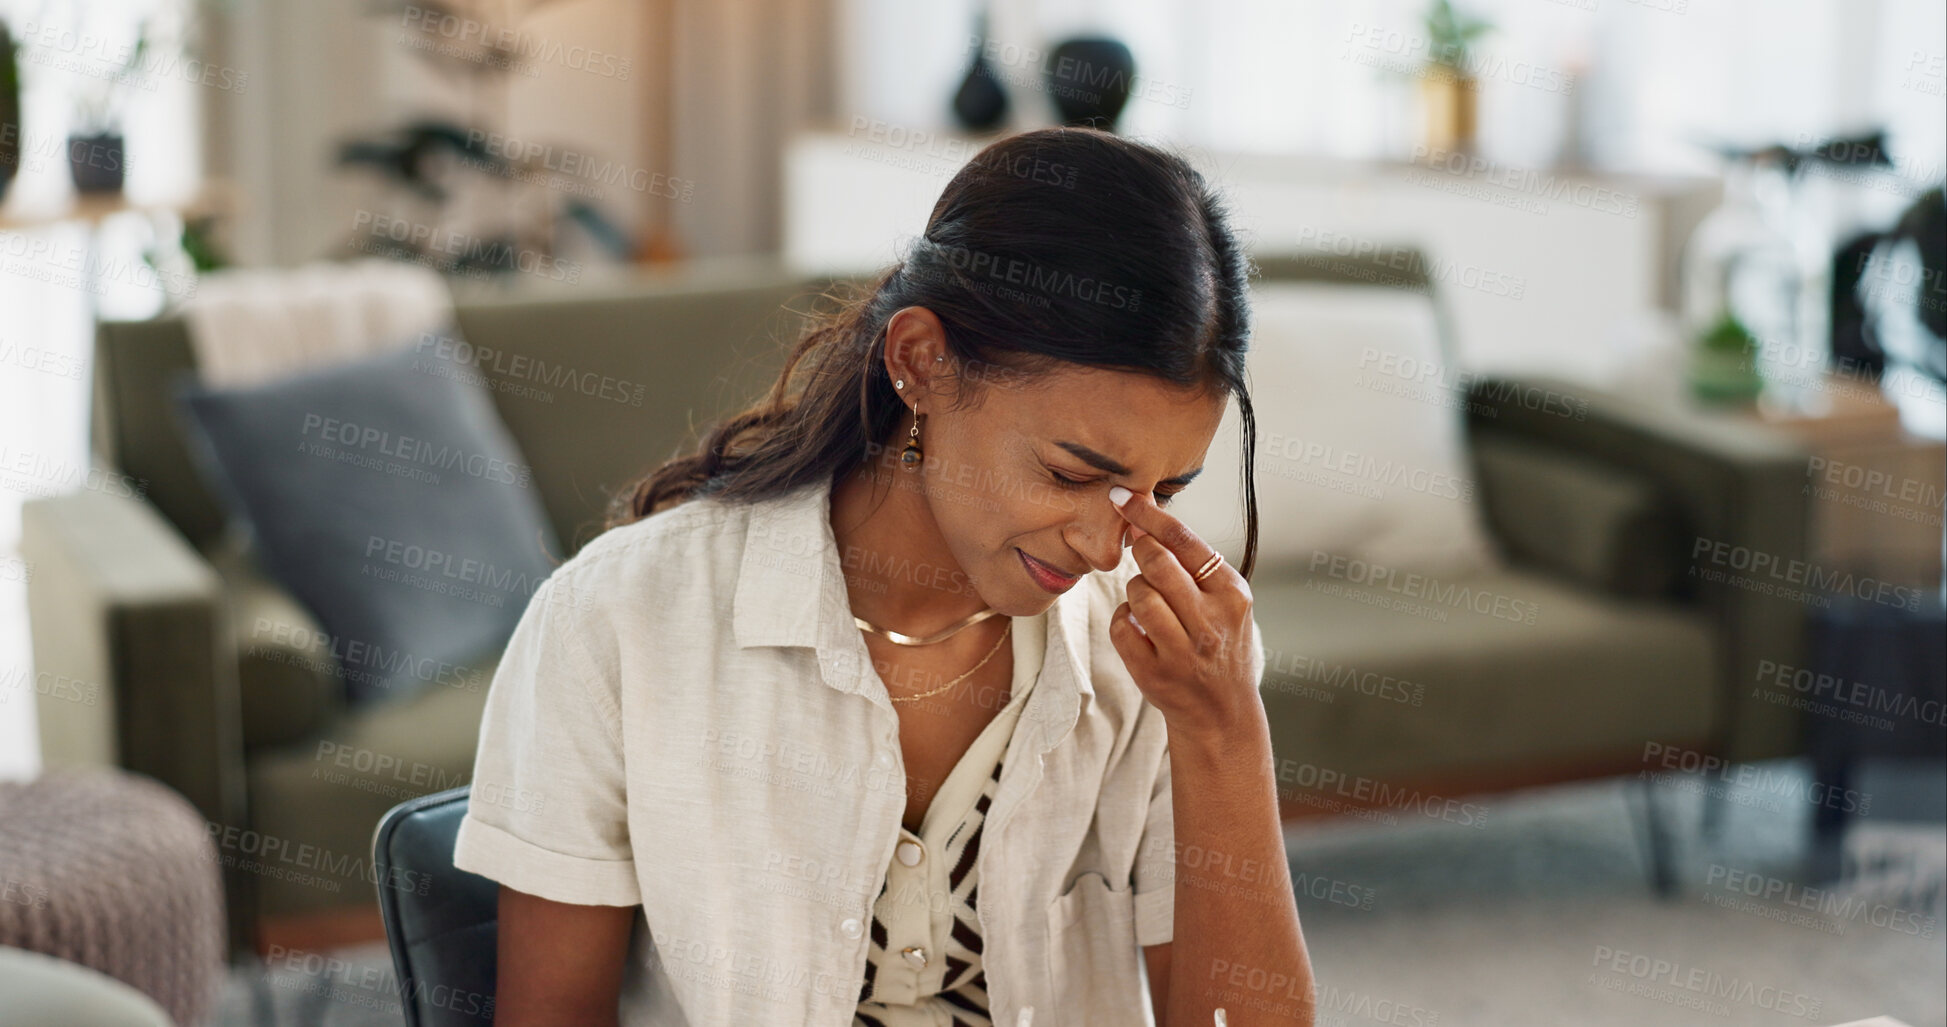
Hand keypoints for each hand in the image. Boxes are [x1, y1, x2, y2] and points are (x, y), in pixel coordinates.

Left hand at [1106, 485, 1262, 736]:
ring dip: (1133, 589)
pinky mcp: (1154, 673)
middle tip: (1137, 550)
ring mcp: (1183, 651)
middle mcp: (1211, 622)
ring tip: (1147, 599)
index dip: (1148, 514)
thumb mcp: (1224, 602)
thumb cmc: (1219, 644)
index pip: (1185, 541)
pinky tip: (1139, 626)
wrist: (1222, 712)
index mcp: (1232, 594)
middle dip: (1139, 549)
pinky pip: (1121, 626)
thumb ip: (1194, 564)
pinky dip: (1124, 620)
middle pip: (1156, 562)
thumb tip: (1148, 514)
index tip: (1122, 495)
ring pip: (1138, 594)